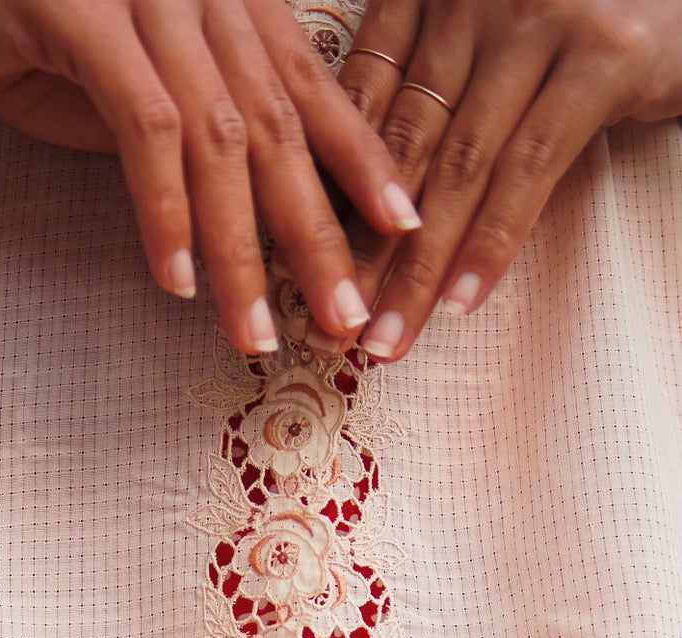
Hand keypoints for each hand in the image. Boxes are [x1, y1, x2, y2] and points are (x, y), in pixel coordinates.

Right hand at [0, 0, 422, 351]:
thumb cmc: (11, 41)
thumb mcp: (119, 91)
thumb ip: (190, 127)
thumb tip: (256, 203)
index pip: (307, 81)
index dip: (359, 158)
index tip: (402, 234)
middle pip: (276, 118)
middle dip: (315, 230)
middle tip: (346, 319)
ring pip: (219, 133)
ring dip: (241, 246)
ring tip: (256, 332)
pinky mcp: (76, 9)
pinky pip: (143, 125)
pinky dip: (163, 211)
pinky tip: (174, 282)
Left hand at [327, 0, 681, 360]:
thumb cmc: (584, 25)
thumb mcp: (490, 48)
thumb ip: (430, 97)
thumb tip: (352, 211)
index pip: (364, 102)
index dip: (329, 193)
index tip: (300, 272)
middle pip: (403, 144)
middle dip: (362, 249)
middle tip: (330, 328)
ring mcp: (539, 17)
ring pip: (459, 167)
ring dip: (418, 268)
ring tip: (387, 341)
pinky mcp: (602, 55)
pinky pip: (531, 167)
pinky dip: (493, 240)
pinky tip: (462, 303)